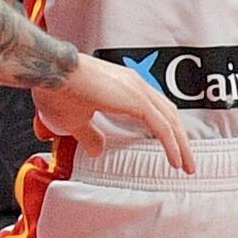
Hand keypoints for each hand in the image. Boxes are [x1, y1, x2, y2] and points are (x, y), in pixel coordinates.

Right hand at [50, 48, 198, 171]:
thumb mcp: (76, 120)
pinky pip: (162, 127)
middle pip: (168, 114)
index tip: (171, 147)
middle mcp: (134, 84)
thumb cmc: (56, 89)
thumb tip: (97, 150)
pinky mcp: (135, 100)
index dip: (165, 129)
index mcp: (123, 86)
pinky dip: (173, 145)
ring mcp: (137, 90)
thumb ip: (90, 135)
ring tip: (186, 165)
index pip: (154, 108)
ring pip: (170, 121)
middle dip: (180, 138)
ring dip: (182, 145)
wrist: (51, 72)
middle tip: (186, 160)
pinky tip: (176, 161)